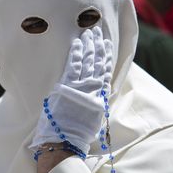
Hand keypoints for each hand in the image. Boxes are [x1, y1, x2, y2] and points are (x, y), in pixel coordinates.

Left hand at [30, 26, 115, 153]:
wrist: (65, 140)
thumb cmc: (78, 134)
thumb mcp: (94, 120)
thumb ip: (97, 105)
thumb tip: (99, 96)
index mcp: (99, 96)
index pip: (105, 71)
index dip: (106, 56)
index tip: (107, 44)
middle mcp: (92, 88)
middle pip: (97, 62)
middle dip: (97, 46)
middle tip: (97, 31)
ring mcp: (80, 85)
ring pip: (87, 60)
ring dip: (88, 45)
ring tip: (89, 32)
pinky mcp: (67, 85)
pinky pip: (74, 65)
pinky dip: (76, 53)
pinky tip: (78, 42)